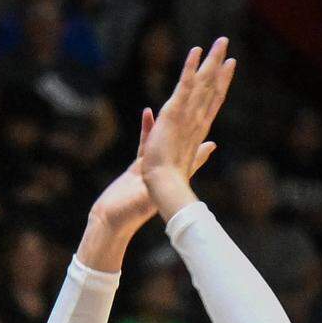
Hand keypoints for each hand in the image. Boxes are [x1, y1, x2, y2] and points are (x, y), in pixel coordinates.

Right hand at [89, 107, 216, 236]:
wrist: (110, 221)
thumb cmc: (129, 214)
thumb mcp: (150, 199)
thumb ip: (163, 189)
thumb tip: (176, 183)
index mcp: (171, 179)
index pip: (190, 153)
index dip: (201, 142)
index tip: (212, 128)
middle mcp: (166, 172)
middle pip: (182, 141)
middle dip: (189, 125)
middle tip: (199, 105)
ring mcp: (153, 167)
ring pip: (165, 137)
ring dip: (170, 120)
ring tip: (175, 101)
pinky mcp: (139, 166)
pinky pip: (146, 141)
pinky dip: (148, 128)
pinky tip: (148, 113)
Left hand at [141, 37, 235, 190]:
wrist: (164, 185)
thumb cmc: (171, 179)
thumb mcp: (188, 161)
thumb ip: (201, 152)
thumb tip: (213, 146)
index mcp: (198, 130)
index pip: (212, 102)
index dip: (221, 82)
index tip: (229, 66)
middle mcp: (197, 119)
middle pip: (211, 87)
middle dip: (219, 64)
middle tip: (225, 43)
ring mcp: (188, 115)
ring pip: (203, 83)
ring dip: (211, 60)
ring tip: (221, 41)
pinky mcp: (175, 112)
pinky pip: (185, 86)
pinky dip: (191, 68)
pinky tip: (196, 51)